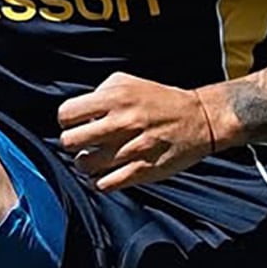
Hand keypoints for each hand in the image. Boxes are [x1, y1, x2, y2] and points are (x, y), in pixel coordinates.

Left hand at [57, 74, 219, 192]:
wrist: (200, 119)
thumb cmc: (158, 101)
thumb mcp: (127, 83)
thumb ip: (99, 94)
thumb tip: (77, 115)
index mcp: (116, 98)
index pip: (66, 114)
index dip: (67, 121)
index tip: (77, 124)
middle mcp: (123, 122)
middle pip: (70, 142)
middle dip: (72, 145)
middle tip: (83, 145)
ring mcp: (133, 148)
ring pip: (85, 166)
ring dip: (85, 165)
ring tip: (94, 160)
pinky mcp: (144, 170)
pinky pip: (105, 184)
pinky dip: (99, 182)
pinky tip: (105, 175)